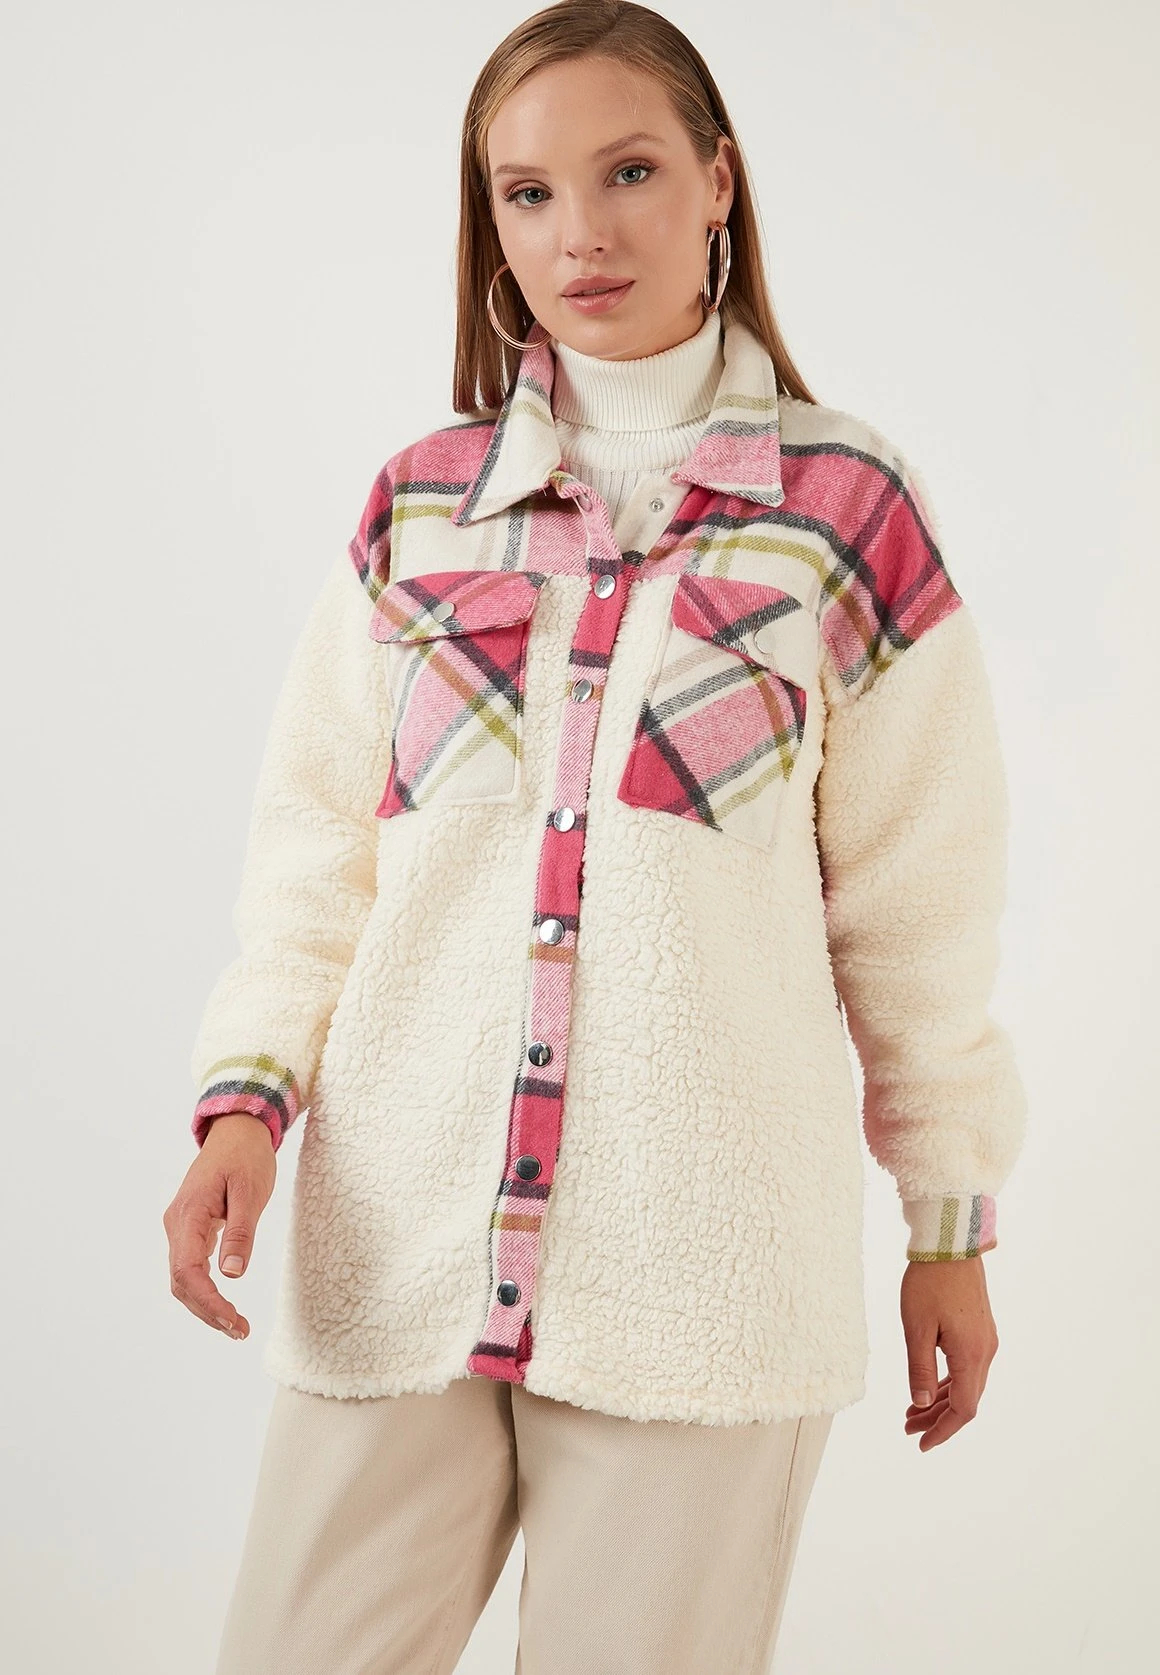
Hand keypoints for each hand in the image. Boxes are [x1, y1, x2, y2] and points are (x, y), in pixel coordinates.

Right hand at [163, 1114, 276, 1339]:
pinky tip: (223, 1304)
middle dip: (207, 1311)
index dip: (207, 1301)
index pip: (188, 1270)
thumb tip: (232, 1274)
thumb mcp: (250, 1190)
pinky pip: (190, 1266)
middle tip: (240, 1331)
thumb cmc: (246, 1156)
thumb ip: (240, 1231)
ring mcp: (180, 1227)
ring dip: (205, 1305)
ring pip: (183, 1277)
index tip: (233, 1321)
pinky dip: (205, 1289)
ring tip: (235, 1325)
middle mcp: (177, 1224)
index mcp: (188, 1213)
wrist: (236, 1131)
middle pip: (181, 1281)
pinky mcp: (190, 1228)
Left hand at [900, 1255, 998, 1449]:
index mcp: (971, 1355)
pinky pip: (966, 1367)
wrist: (951, 1242)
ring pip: (966, 1384)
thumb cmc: (929, 1282)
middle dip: (937, 1419)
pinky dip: (947, 1382)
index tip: (921, 1444)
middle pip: (965, 1400)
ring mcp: (985, 1340)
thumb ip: (919, 1368)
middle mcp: (985, 1352)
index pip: (964, 1409)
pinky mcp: (979, 1329)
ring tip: (912, 1412)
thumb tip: (919, 1405)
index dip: (943, 1430)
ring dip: (940, 1401)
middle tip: (908, 1429)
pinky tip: (928, 1387)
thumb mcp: (916, 1327)